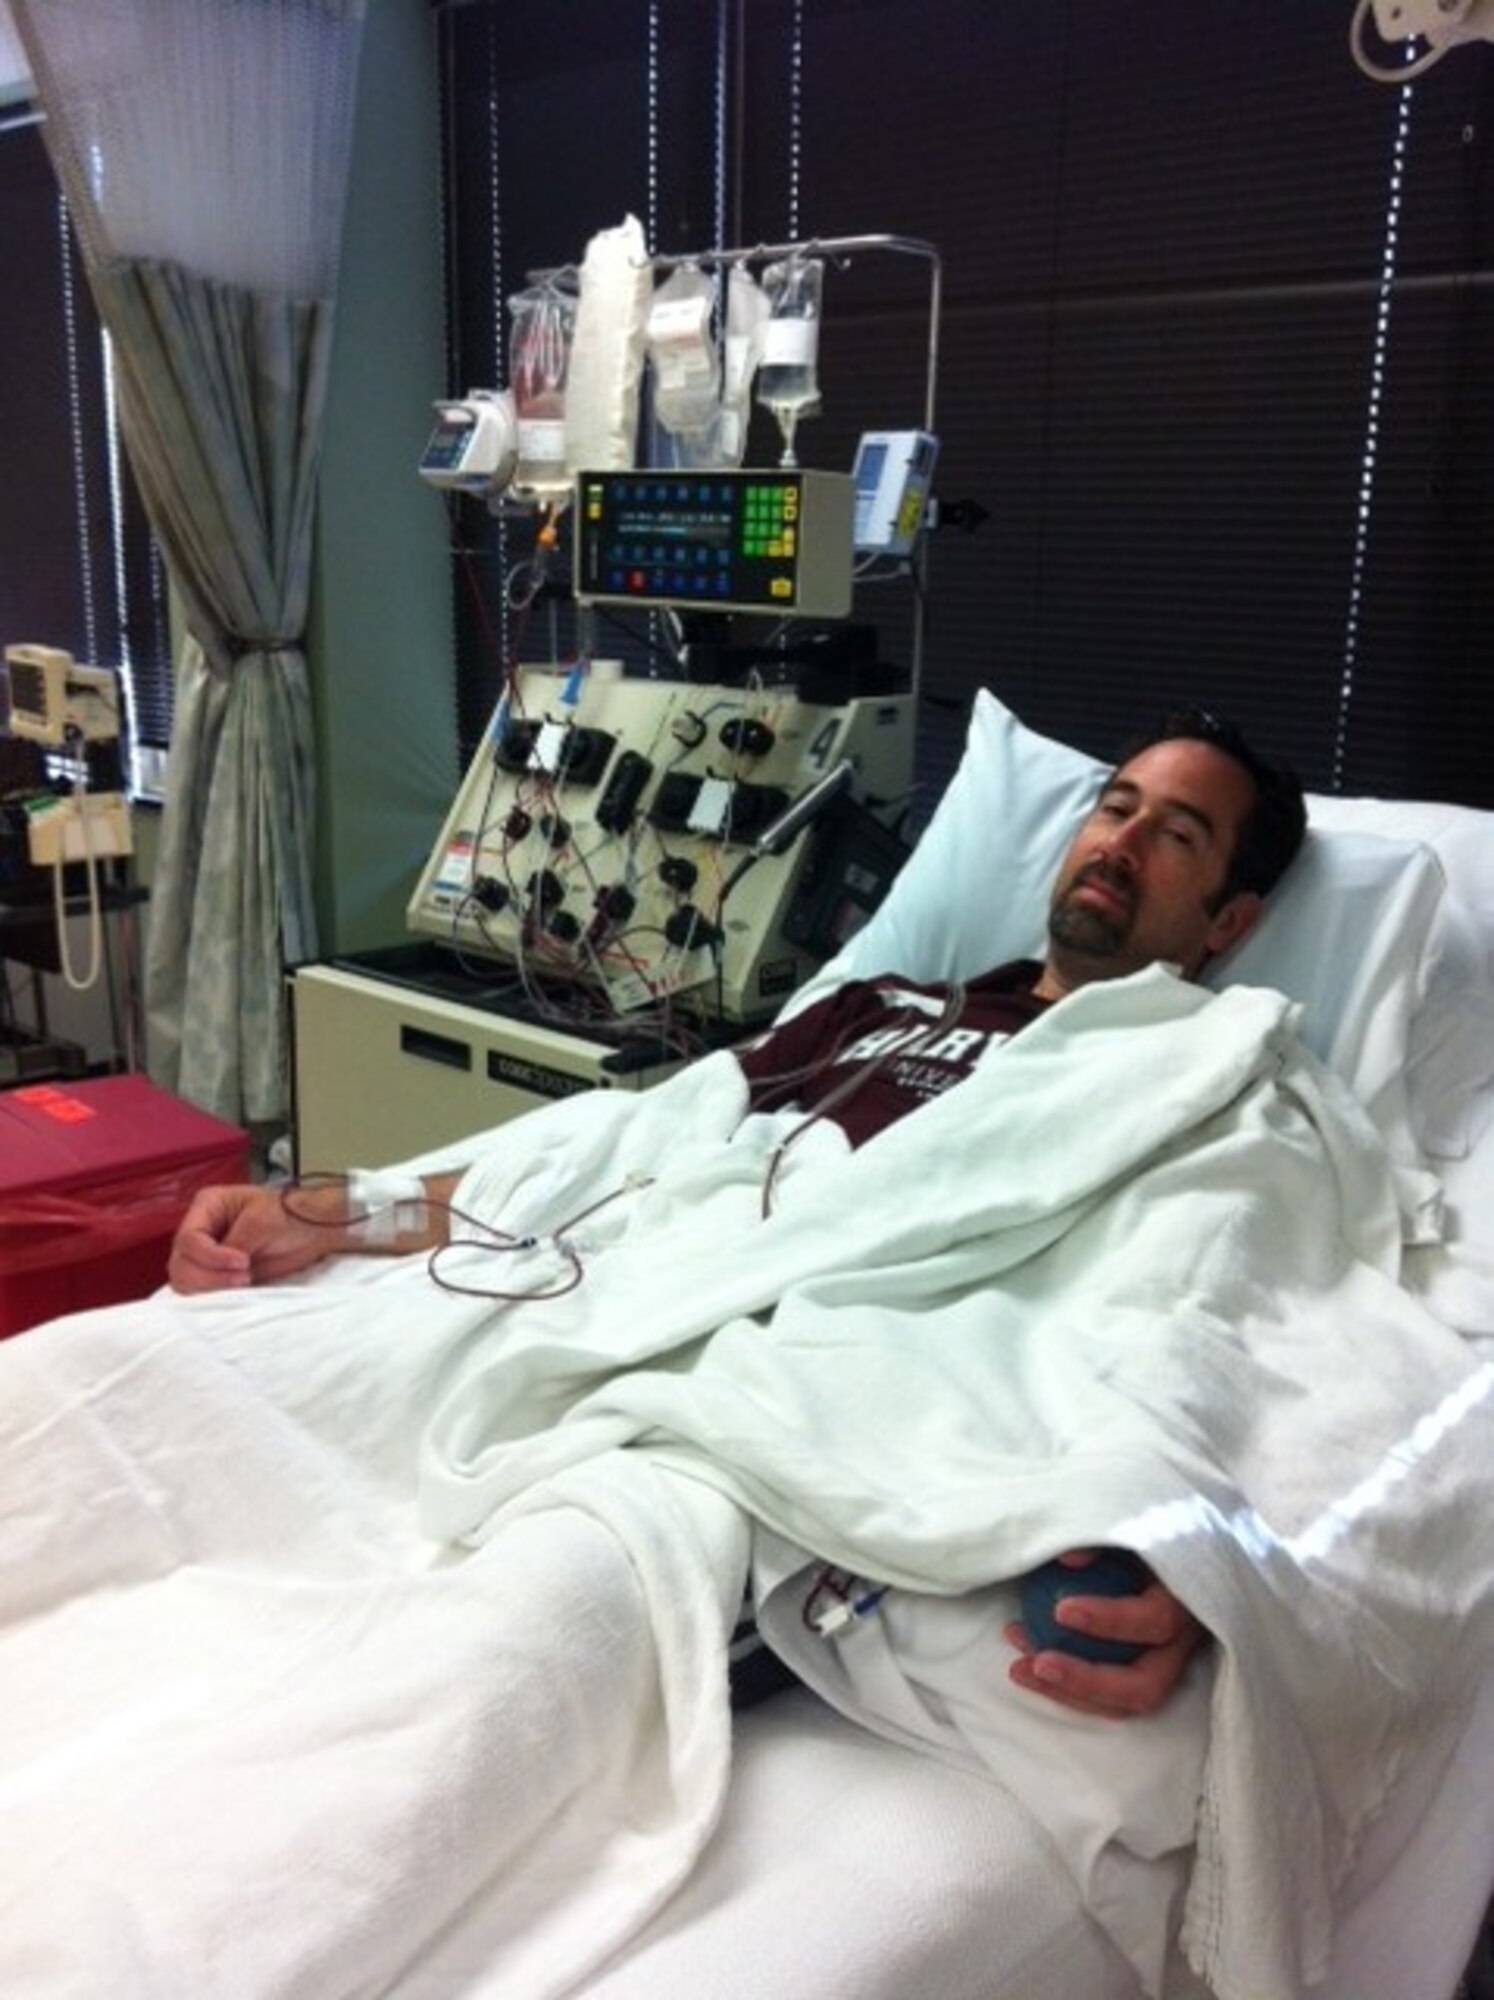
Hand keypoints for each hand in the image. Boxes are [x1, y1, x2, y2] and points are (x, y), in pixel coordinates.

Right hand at [167, 1182, 345, 1293]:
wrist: (311, 1232)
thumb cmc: (289, 1216)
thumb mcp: (261, 1221)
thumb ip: (235, 1243)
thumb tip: (219, 1267)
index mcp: (207, 1207)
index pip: (188, 1239)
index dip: (211, 1256)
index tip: (243, 1262)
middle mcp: (199, 1231)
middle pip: (181, 1263)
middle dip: (209, 1276)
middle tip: (245, 1278)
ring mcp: (204, 1256)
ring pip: (186, 1281)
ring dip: (210, 1289)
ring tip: (245, 1283)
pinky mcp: (215, 1276)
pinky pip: (199, 1293)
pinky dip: (213, 1297)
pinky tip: (237, 1293)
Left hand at [1004, 1550, 1207, 1717]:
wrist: (1163, 1548)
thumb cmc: (1138, 1532)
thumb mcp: (1127, 1523)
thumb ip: (1101, 1538)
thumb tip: (1068, 1558)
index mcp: (1186, 1602)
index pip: (1154, 1621)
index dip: (1109, 1620)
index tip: (1060, 1610)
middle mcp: (1181, 1646)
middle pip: (1144, 1686)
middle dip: (1087, 1681)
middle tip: (1039, 1663)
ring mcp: (1163, 1668)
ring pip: (1121, 1703)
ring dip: (1066, 1692)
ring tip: (1018, 1668)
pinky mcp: (1138, 1676)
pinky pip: (1105, 1698)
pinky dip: (1064, 1687)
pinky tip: (1023, 1662)